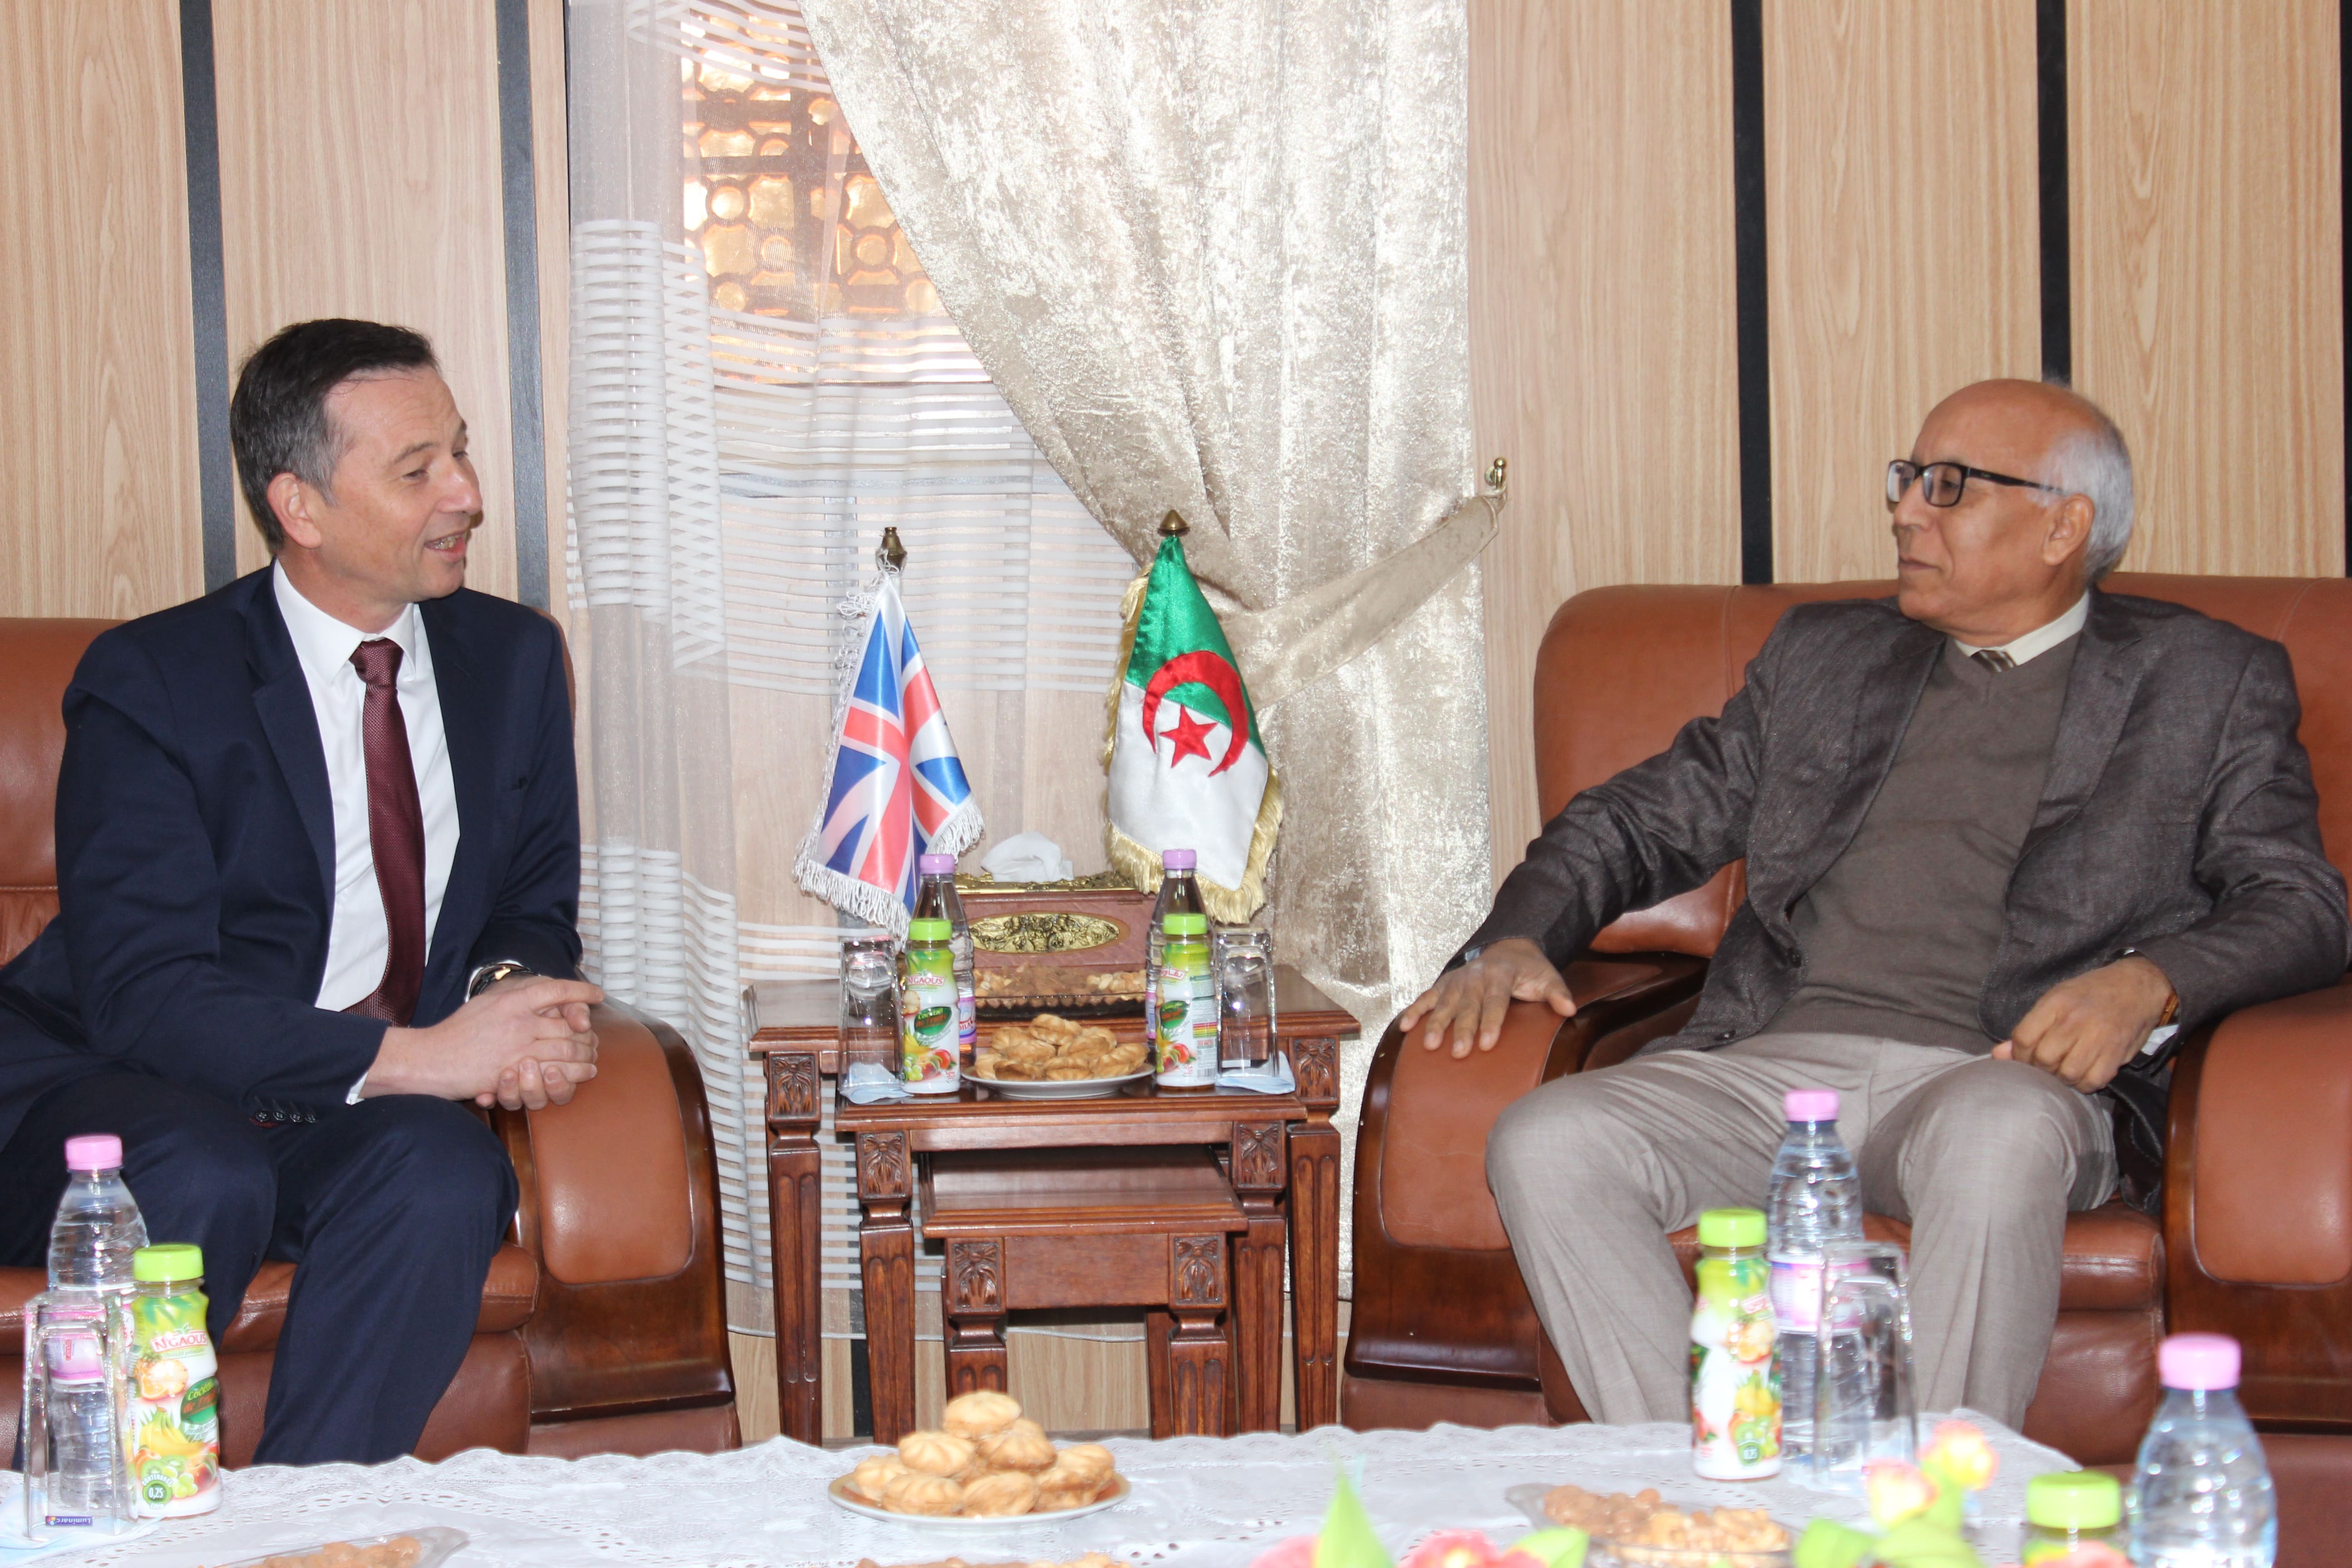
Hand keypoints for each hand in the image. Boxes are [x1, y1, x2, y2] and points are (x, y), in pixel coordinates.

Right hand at [364, 977, 604, 1108]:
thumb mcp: (486, 1003)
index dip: (582, 992)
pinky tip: (584, 1071)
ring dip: (586, 1054)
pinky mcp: (514, 1071)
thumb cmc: (456, 1032)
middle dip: (588, 1033)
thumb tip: (543, 993)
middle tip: (595, 1038)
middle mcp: (518, 1019)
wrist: (428, 1059)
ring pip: (569, 1048)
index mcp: (511, 998)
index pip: (557, 989)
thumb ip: (514, 997)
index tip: (597, 995)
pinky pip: (556, 1071)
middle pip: (570, 1023)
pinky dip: (576, 1072)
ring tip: (593, 1056)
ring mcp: (518, 1045)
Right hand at [1396, 937, 1575, 1058]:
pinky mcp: (1445, 983)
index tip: (1486, 1044)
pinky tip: (1405, 1027)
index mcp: (1500, 975)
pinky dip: (1415, 1010)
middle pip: (1468, 1006)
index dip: (1491, 1022)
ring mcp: (1457, 980)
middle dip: (1462, 1029)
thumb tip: (1570, 1009)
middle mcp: (1475, 976)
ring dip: (1436, 1023)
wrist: (1508, 947)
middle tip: (1458, 1053)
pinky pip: (1427, 997)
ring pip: (1445, 1003)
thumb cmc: (1529, 970)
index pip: (1495, 1001)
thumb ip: (1557, 993)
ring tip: (1429, 1045)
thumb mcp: (1547, 977)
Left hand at [1992, 956, 2171, 1091]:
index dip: (2018, 1055)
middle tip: (2046, 1066)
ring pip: (2067, 1074)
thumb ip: (2029, 1027)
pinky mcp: (2117, 1053)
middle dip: (2040, 1069)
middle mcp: (2076, 1021)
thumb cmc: (2091, 993)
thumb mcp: (2056, 999)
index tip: (2023, 1058)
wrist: (2137, 986)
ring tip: (2064, 1069)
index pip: (2024, 1038)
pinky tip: (2084, 1074)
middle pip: (2044, 1059)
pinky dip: (2085, 1084)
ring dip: (2062, 1078)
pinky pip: (2093, 1081)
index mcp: (2056, 1003)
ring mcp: (2098, 1038)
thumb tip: (1999, 1054)